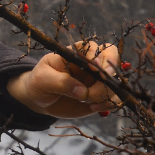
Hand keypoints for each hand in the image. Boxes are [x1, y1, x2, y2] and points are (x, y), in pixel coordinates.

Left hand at [6, 41, 120, 117]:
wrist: (39, 99)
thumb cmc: (39, 83)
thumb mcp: (43, 79)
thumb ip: (61, 82)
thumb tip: (82, 91)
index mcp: (74, 53)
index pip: (92, 47)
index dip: (97, 56)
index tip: (94, 67)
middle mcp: (89, 64)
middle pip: (112, 58)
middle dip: (109, 73)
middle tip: (100, 84)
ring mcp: (97, 80)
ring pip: (116, 81)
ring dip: (107, 93)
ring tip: (89, 102)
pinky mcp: (100, 95)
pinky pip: (115, 98)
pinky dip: (109, 103)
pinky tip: (94, 107)